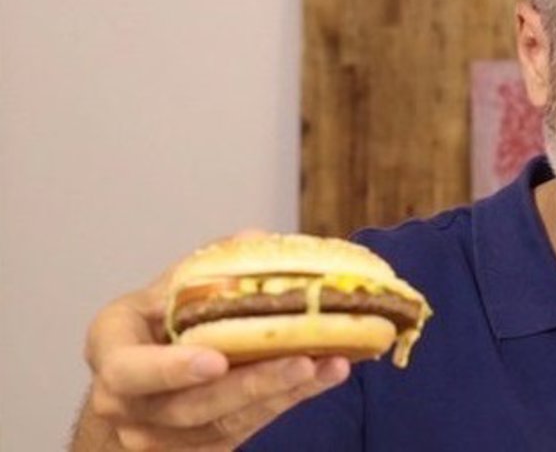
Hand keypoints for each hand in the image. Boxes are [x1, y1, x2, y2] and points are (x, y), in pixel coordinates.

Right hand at [75, 230, 350, 450]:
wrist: (138, 386)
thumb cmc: (153, 328)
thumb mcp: (163, 290)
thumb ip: (204, 269)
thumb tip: (254, 240)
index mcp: (110, 349)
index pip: (131, 369)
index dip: (172, 369)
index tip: (216, 359)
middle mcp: (125, 403)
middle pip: (191, 405)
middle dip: (252, 384)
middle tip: (302, 361)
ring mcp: (157, 437)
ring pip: (225, 423)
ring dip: (282, 394)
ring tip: (329, 366)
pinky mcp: (195, 451)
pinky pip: (244, 430)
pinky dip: (287, 402)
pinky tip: (323, 377)